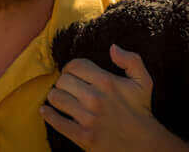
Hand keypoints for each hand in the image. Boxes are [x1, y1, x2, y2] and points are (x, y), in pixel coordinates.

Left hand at [41, 44, 188, 151]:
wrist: (143, 144)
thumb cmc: (140, 110)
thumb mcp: (143, 80)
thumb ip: (131, 59)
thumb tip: (112, 47)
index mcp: (107, 82)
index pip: (75, 65)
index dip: (70, 66)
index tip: (71, 72)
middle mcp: (95, 99)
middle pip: (63, 80)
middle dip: (63, 81)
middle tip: (66, 85)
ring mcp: (88, 119)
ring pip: (57, 98)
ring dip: (55, 95)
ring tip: (59, 96)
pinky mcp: (83, 137)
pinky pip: (57, 122)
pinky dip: (48, 114)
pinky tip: (45, 110)